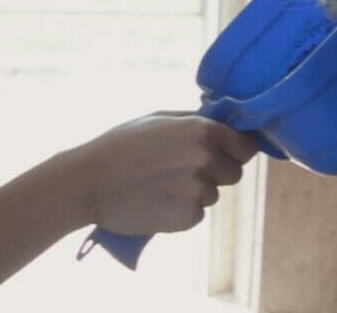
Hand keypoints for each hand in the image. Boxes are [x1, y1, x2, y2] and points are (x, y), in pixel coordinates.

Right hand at [76, 113, 258, 235]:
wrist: (89, 182)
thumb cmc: (122, 145)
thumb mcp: (160, 119)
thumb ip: (195, 120)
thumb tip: (222, 120)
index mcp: (203, 131)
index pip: (247, 145)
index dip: (238, 150)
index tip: (228, 153)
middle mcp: (207, 159)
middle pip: (234, 173)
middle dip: (217, 172)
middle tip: (184, 170)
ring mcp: (199, 190)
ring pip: (214, 194)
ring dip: (196, 192)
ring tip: (162, 184)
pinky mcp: (188, 217)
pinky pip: (197, 214)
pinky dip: (182, 211)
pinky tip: (157, 201)